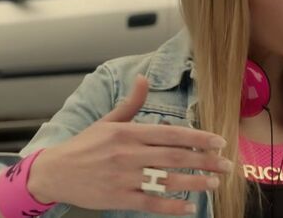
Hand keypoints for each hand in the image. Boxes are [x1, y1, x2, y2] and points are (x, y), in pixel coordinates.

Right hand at [28, 74, 232, 215]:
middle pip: (175, 157)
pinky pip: (151, 203)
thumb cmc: (84, 146)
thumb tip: (144, 78)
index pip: (170, 134)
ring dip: (195, 182)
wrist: (55, 173)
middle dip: (205, 161)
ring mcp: (124, 178)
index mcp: (127, 132)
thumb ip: (130, 103)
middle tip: (227, 164)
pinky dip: (172, 207)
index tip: (219, 141)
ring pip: (167, 180)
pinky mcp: (119, 198)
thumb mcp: (107, 121)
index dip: (198, 138)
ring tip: (214, 182)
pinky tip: (189, 208)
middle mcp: (128, 154)